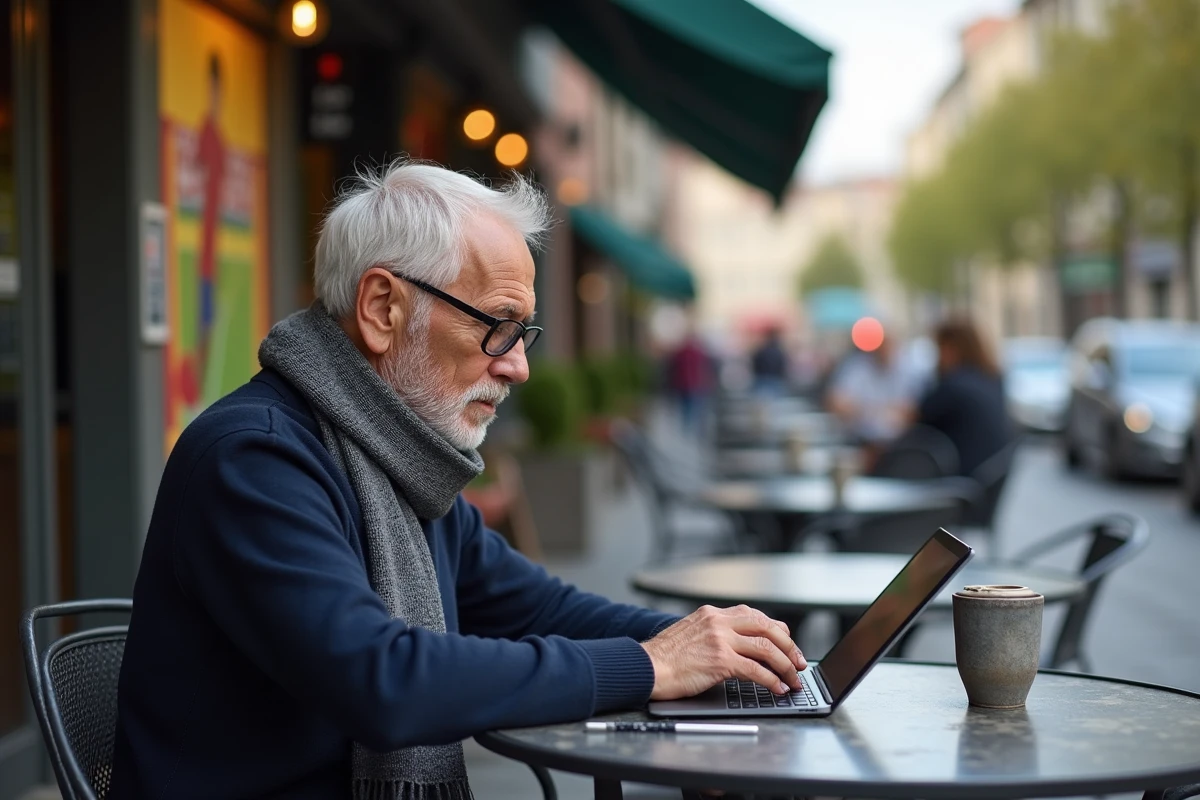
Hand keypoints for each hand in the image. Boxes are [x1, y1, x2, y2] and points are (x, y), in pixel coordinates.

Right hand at [641, 605, 806, 700]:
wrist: (645, 666)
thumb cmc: (664, 657)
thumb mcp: (691, 633)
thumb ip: (714, 634)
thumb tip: (739, 648)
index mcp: (713, 613)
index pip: (755, 616)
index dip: (776, 630)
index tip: (786, 643)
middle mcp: (719, 621)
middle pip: (767, 627)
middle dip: (788, 646)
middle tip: (798, 662)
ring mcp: (720, 639)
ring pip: (766, 648)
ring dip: (785, 665)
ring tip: (794, 679)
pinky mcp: (720, 660)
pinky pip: (756, 670)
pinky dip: (772, 680)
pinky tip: (778, 688)